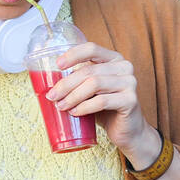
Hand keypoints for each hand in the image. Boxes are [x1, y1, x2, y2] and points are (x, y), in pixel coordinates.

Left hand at [48, 41, 153, 155]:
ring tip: (62, 106)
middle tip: (52, 96)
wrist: (127, 130)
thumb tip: (49, 82)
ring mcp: (130, 82)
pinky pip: (102, 101)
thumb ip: (78, 81)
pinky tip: (75, 112)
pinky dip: (85, 107)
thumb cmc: (106, 109)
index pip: (91, 48)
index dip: (73, 55)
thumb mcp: (90, 91)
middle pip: (89, 70)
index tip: (57, 65)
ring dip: (73, 96)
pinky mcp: (131, 100)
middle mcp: (124, 67)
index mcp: (113, 59)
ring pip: (94, 84)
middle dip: (66, 84)